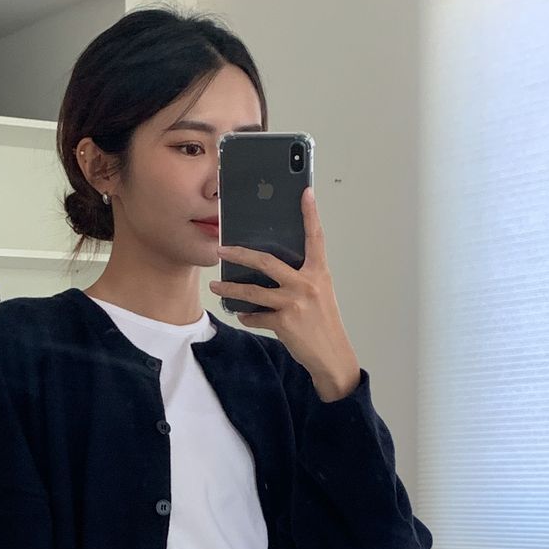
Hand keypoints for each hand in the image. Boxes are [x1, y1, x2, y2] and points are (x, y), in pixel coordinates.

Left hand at [208, 186, 361, 400]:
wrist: (332, 355)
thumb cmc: (324, 324)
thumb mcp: (320, 295)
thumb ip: (302, 280)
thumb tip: (272, 271)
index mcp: (319, 273)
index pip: (316, 238)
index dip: (311, 214)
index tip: (306, 192)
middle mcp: (307, 284)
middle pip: (267, 261)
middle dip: (241, 254)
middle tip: (222, 249)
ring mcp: (294, 302)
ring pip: (253, 291)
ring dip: (231, 288)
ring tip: (216, 286)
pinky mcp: (284, 322)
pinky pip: (257, 316)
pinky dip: (248, 317)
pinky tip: (244, 315)